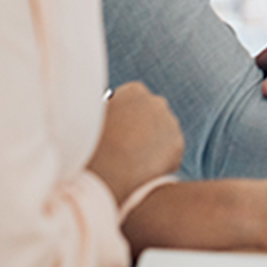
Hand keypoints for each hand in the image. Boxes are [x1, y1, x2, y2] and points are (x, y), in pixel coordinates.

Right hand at [87, 82, 183, 205]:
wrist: (104, 176)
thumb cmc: (88, 146)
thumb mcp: (88, 118)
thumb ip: (104, 109)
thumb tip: (107, 108)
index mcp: (134, 91)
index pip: (134, 99)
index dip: (124, 115)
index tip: (116, 129)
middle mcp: (157, 102)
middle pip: (150, 114)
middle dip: (141, 127)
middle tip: (125, 147)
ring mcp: (170, 122)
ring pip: (162, 133)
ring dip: (151, 144)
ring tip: (131, 162)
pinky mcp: (178, 145)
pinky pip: (170, 152)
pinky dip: (160, 161)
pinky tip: (142, 172)